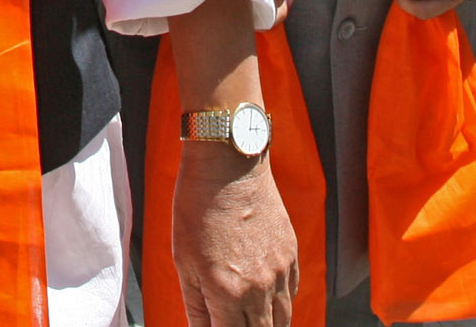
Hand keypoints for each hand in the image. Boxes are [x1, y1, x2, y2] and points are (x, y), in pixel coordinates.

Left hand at [172, 147, 296, 325]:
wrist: (230, 164)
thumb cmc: (198, 207)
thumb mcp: (183, 261)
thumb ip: (196, 306)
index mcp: (228, 293)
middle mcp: (260, 288)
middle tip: (232, 325)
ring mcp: (280, 272)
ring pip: (282, 320)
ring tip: (250, 323)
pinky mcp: (291, 255)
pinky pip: (291, 295)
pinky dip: (280, 306)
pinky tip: (266, 304)